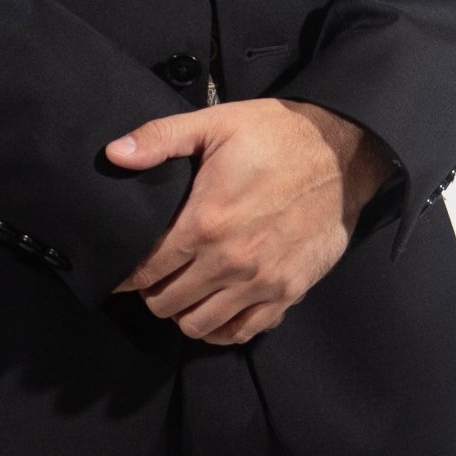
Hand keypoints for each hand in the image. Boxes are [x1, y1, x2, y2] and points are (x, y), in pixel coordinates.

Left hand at [106, 97, 395, 344]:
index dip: (129, 274)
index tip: (124, 273)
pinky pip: (242, 331)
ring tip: (183, 294)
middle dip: (153, 294)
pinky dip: (221, 329)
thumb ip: (160, 139)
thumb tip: (114, 154)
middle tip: (155, 280)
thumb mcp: (214, 123)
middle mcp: (230, 260)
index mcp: (205, 221)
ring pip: (199, 324)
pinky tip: (215, 311)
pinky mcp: (288, 292)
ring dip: (183, 314)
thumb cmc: (275, 135)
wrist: (341, 153)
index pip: (148, 268)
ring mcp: (261, 282)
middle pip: (167, 303)